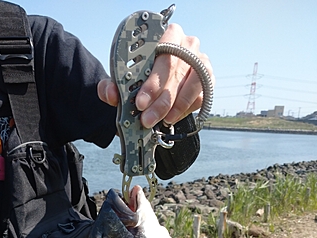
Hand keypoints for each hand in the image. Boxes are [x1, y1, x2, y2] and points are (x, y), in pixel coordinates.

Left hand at [97, 23, 213, 128]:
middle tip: (147, 118)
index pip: (161, 54)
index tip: (140, 102)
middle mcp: (185, 43)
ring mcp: (200, 59)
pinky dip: (186, 109)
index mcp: (163, 35)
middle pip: (176, 71)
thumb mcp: (123, 81)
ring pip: (192, 83)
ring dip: (176, 106)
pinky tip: (172, 117)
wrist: (157, 84)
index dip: (151, 81)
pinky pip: (200, 94)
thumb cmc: (141, 78)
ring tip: (162, 120)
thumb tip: (111, 93)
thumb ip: (112, 86)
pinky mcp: (208, 78)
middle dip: (160, 100)